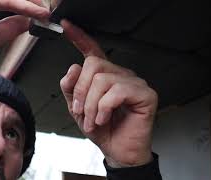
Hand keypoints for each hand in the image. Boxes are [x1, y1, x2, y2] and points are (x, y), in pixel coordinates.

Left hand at [60, 20, 157, 167]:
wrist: (117, 150)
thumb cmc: (103, 130)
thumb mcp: (78, 109)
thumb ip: (71, 89)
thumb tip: (71, 70)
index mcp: (104, 76)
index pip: (92, 50)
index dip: (79, 37)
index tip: (66, 26)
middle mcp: (120, 75)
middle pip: (93, 65)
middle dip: (80, 92)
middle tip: (80, 112)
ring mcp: (133, 82)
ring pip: (102, 79)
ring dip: (91, 105)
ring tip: (92, 120)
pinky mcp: (145, 94)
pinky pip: (117, 91)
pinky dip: (104, 108)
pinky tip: (104, 118)